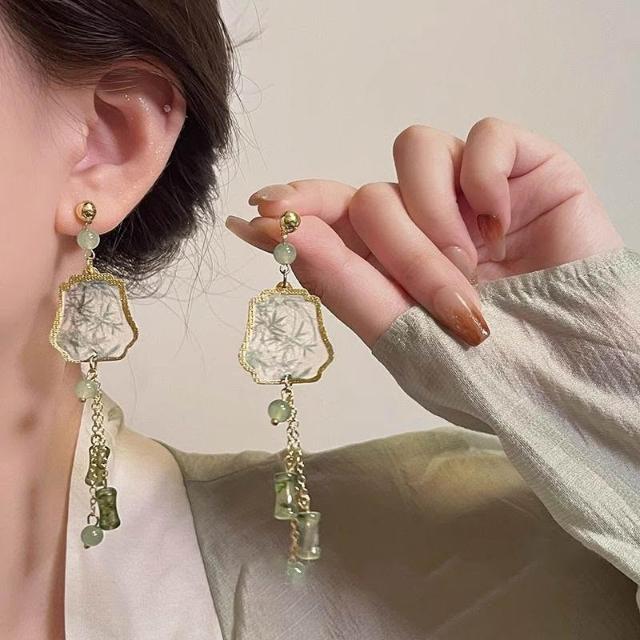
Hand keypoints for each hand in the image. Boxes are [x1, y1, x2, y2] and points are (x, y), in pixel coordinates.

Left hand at [226, 118, 622, 347]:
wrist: (575, 375)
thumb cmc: (489, 370)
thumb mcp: (401, 338)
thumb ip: (337, 281)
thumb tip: (273, 227)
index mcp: (388, 262)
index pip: (328, 213)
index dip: (295, 205)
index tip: (260, 212)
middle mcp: (421, 220)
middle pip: (370, 195)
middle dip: (400, 250)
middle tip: (447, 297)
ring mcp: (467, 192)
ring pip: (415, 151)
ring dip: (436, 213)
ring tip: (476, 263)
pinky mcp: (520, 168)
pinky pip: (484, 136)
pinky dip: (487, 180)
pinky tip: (506, 227)